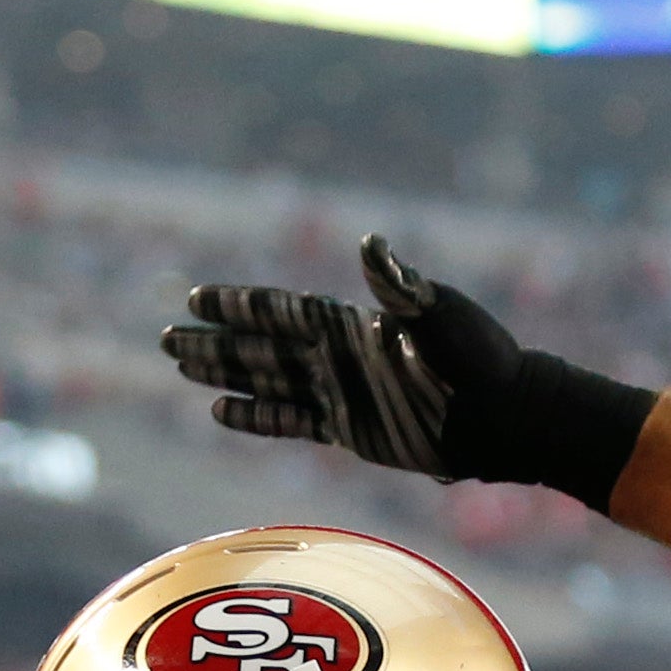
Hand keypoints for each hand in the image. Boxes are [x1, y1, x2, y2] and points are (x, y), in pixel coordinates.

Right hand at [163, 236, 521, 480]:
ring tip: (180, 366)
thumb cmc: (481, 359)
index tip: (195, 298)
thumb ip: (400, 285)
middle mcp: (339, 354)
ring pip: (266, 380)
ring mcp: (342, 391)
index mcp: (352, 322)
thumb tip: (370, 243)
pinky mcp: (350, 427)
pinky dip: (256, 417)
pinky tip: (221, 411)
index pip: (281, 311)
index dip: (238, 306)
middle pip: (261, 346)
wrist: (504, 416)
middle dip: (214, 342)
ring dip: (224, 374)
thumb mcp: (441, 315)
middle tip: (166, 338)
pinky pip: (290, 421)